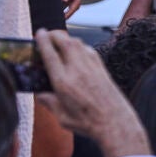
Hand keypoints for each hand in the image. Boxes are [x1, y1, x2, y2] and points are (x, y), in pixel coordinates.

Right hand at [34, 30, 148, 156]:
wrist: (116, 123)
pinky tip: (77, 52)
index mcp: (63, 82)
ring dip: (67, 39)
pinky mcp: (102, 69)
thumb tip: (40, 94)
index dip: (43, 40)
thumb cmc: (88, 123)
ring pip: (78, 44)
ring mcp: (92, 68)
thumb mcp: (62, 117)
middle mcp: (77, 71)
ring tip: (60, 42)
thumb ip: (49, 103)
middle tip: (48, 34)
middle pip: (65, 42)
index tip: (39, 33)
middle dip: (55, 34)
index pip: (50, 54)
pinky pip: (89, 51)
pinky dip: (80, 47)